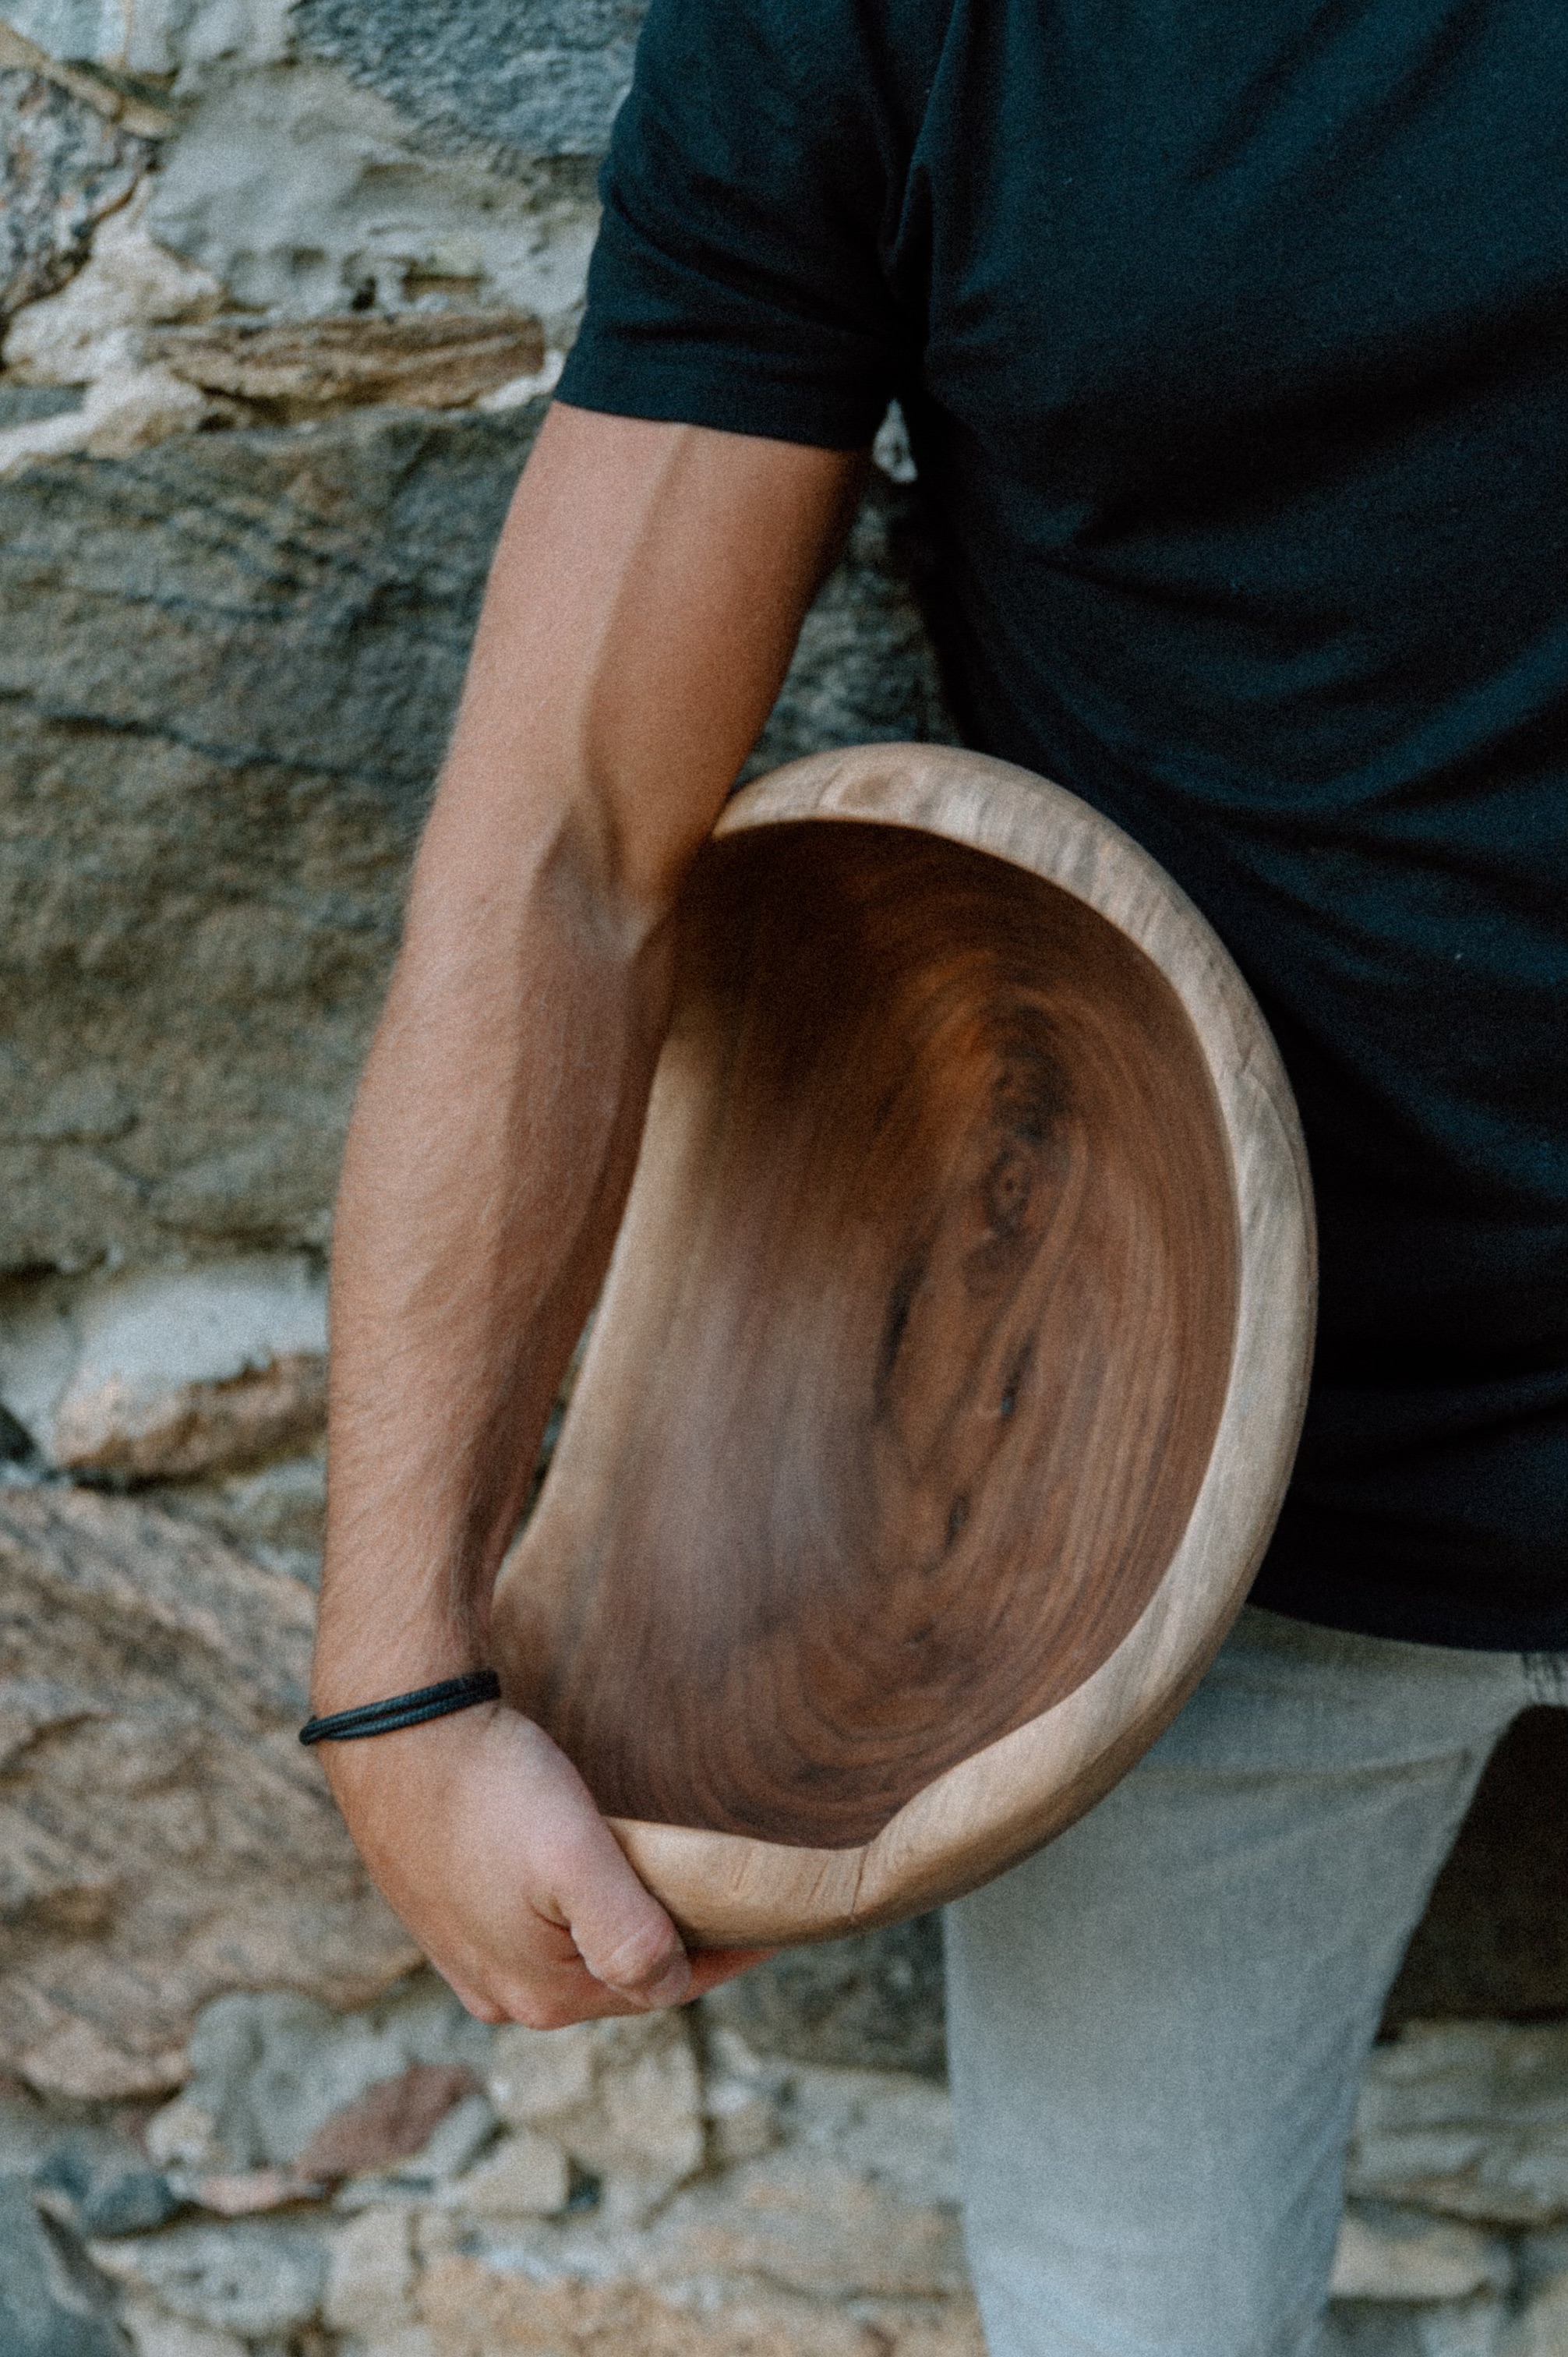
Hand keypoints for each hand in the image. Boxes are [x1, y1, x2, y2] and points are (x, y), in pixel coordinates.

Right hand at [321, 1700, 767, 2025]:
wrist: (393, 1729)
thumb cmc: (490, 1785)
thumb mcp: (575, 1861)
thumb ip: (632, 1938)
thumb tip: (670, 1986)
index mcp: (544, 1996)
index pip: (666, 1986)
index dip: (726, 1949)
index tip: (773, 1914)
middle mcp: (503, 1996)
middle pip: (618, 1974)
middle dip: (672, 1941)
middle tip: (723, 1890)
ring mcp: (467, 1960)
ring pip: (575, 1952)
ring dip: (622, 1923)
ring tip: (663, 1878)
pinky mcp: (445, 1918)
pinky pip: (531, 1929)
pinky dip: (572, 1910)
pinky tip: (584, 1872)